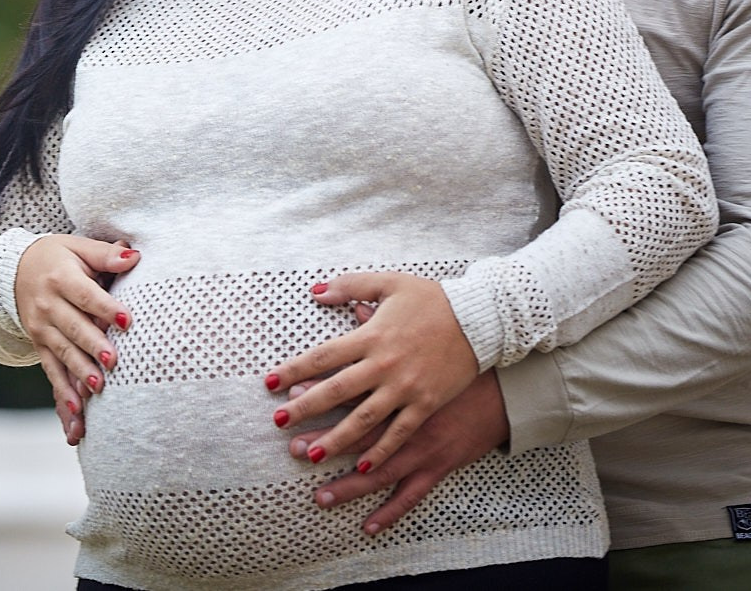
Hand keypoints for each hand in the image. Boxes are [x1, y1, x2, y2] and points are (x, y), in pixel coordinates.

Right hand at [14, 234, 137, 432]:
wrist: (13, 269)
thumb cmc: (57, 257)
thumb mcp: (78, 247)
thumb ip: (106, 255)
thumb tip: (134, 256)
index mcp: (61, 278)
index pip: (86, 295)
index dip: (105, 308)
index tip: (125, 320)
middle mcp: (48, 305)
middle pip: (74, 328)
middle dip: (92, 346)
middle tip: (113, 362)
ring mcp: (41, 328)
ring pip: (62, 353)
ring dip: (79, 372)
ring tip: (97, 388)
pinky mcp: (39, 345)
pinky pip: (51, 370)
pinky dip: (62, 392)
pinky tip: (76, 413)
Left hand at [265, 272, 479, 474]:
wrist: (481, 319)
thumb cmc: (433, 300)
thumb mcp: (390, 282)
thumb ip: (350, 286)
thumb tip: (316, 292)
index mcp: (371, 335)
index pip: (323, 356)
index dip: (293, 370)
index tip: (269, 383)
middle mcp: (384, 364)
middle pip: (337, 391)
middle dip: (305, 408)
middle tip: (279, 423)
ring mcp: (406, 388)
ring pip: (364, 420)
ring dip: (336, 439)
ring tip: (312, 455)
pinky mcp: (426, 404)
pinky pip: (399, 433)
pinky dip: (380, 451)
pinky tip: (361, 466)